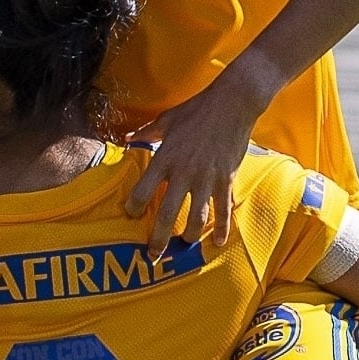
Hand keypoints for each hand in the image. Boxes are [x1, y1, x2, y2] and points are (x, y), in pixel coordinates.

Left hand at [125, 67, 274, 253]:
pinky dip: (221, 228)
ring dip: (187, 236)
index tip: (130, 215)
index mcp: (165, 158)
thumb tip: (126, 138)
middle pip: (166, 213)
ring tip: (182, 247)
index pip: (143, 190)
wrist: (232, 104)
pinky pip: (223, 210)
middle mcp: (183, 173)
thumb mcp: (166, 119)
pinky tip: (217, 242)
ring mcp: (206, 179)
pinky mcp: (225, 180)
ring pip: (195, 218)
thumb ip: (144, 132)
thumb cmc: (197, 109)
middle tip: (152, 255)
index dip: (134, 207)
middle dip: (157, 238)